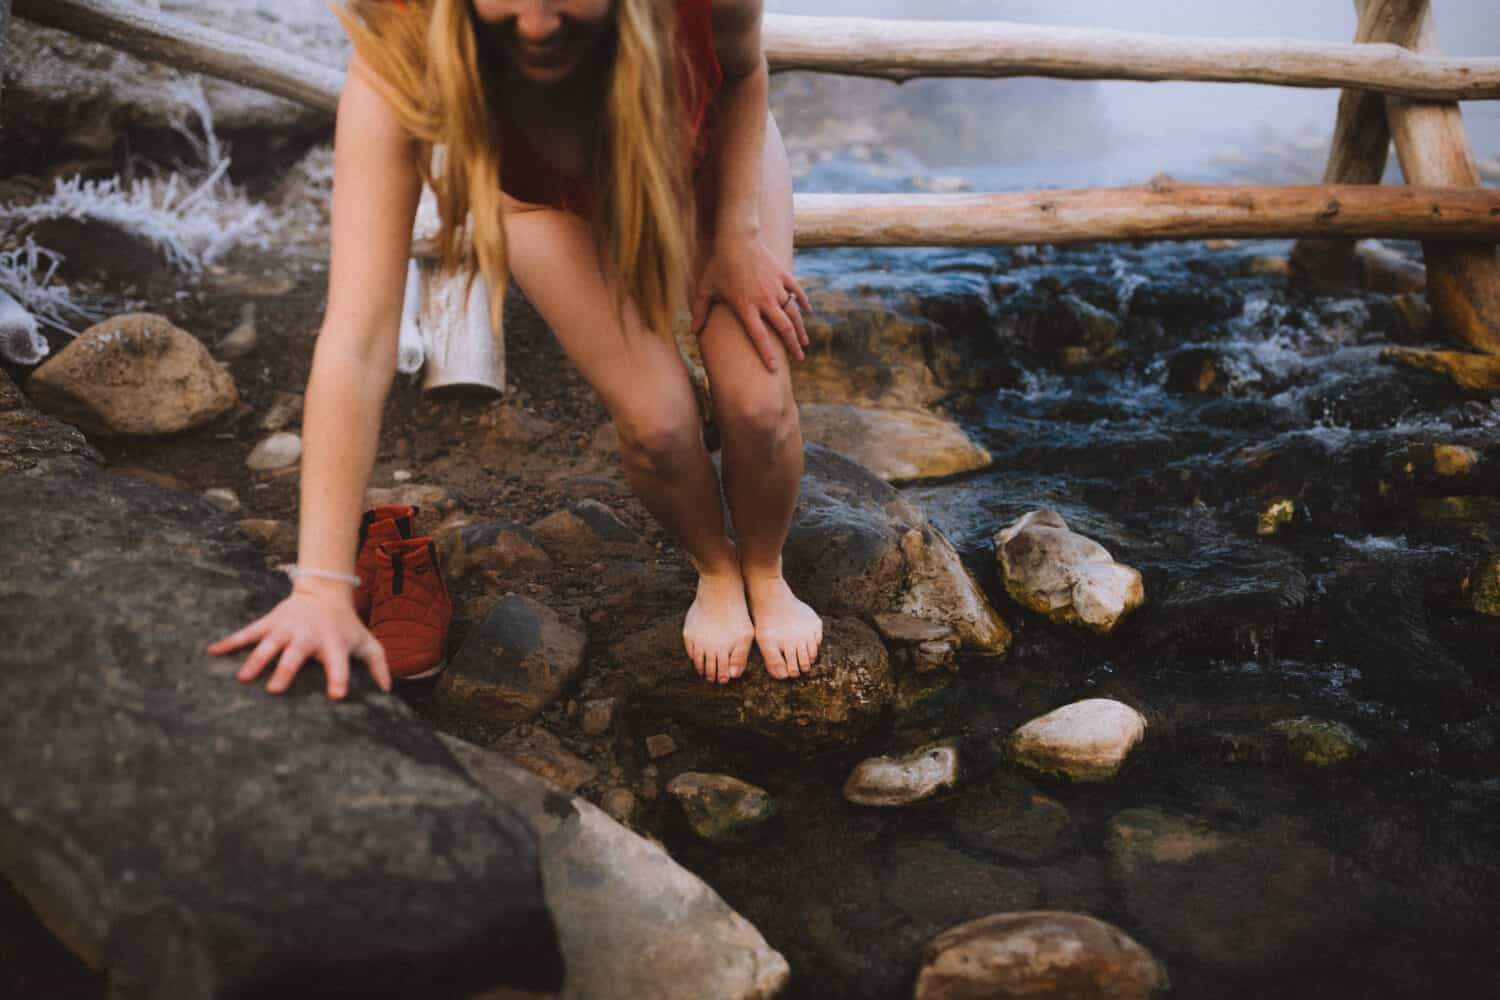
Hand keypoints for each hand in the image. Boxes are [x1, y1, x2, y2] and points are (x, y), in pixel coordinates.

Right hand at [206, 579, 390, 699]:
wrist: (325, 592)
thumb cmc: (346, 627)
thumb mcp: (367, 642)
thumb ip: (379, 666)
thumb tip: (388, 691)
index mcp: (333, 644)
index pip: (339, 664)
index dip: (338, 679)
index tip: (335, 696)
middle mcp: (308, 636)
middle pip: (296, 655)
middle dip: (285, 671)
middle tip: (275, 690)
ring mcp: (286, 628)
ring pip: (268, 644)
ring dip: (255, 660)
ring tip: (242, 679)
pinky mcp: (270, 622)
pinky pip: (247, 632)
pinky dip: (230, 641)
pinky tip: (212, 651)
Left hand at [690, 233, 811, 372]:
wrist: (736, 237)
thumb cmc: (718, 264)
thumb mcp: (705, 287)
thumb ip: (699, 310)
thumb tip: (693, 331)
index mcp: (745, 307)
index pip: (758, 336)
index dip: (767, 353)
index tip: (774, 368)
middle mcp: (764, 300)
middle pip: (783, 328)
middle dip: (793, 346)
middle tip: (799, 360)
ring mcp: (776, 287)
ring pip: (793, 313)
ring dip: (800, 329)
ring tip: (804, 343)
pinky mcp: (783, 275)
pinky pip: (797, 291)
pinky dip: (804, 302)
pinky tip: (808, 311)